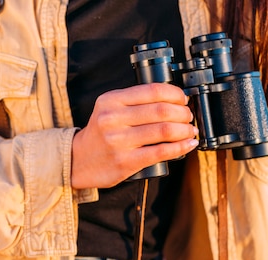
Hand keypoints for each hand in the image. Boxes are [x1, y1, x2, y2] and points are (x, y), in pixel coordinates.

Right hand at [71, 83, 198, 188]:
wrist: (78, 160)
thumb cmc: (100, 134)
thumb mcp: (108, 109)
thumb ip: (133, 102)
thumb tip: (173, 101)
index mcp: (110, 101)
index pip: (152, 91)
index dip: (175, 94)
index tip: (182, 100)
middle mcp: (112, 119)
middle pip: (162, 110)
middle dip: (183, 113)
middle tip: (187, 117)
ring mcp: (118, 141)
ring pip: (164, 130)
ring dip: (184, 130)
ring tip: (189, 130)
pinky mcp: (125, 161)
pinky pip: (161, 151)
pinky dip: (180, 147)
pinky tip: (188, 144)